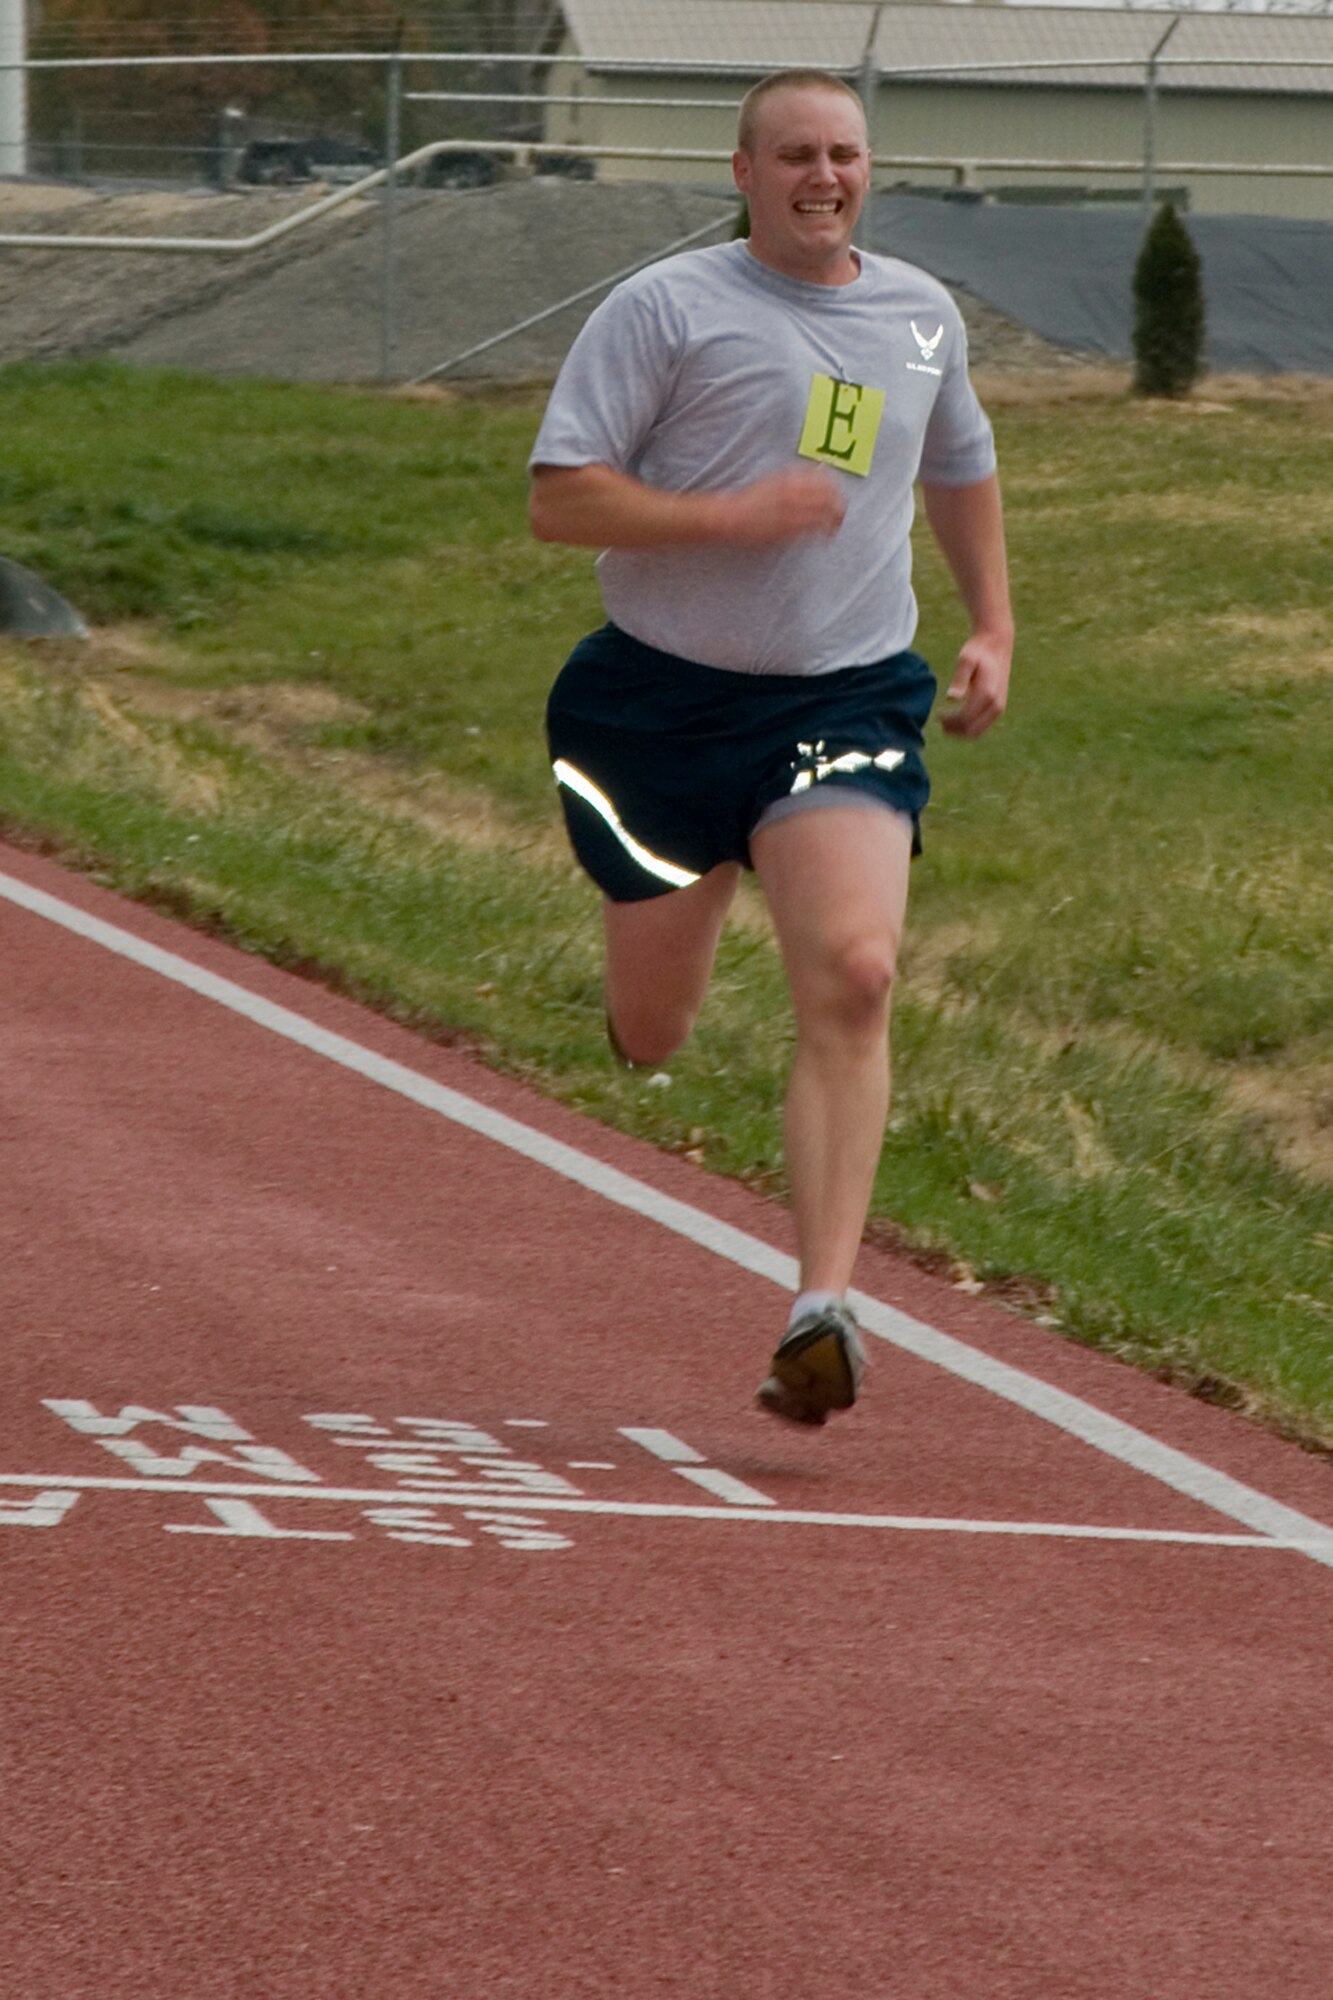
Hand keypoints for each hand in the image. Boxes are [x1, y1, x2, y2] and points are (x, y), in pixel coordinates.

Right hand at [725, 466, 846, 546]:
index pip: (825, 477)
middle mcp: (795, 490)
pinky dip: (826, 532)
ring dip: (836, 519)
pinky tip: (827, 537)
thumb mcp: (772, 480)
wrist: (731, 515)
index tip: (838, 493)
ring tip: (836, 525)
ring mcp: (794, 509)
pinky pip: (816, 529)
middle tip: (841, 512)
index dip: (835, 486)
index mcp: (790, 476)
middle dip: (839, 503)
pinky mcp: (791, 528)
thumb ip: (794, 478)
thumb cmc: (750, 499)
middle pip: (830, 494)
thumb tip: (817, 474)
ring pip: (827, 512)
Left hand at [941, 629, 1011, 738]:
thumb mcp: (966, 659)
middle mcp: (995, 704)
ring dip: (959, 732)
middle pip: (971, 730)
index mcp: (987, 693)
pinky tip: (956, 718)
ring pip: (976, 732)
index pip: (965, 718)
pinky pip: (981, 727)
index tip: (937, 715)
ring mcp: (998, 708)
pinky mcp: (998, 709)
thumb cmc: (977, 651)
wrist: (996, 644)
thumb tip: (951, 698)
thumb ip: (960, 679)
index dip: (949, 721)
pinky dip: (967, 728)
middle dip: (953, 730)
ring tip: (945, 722)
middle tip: (939, 720)